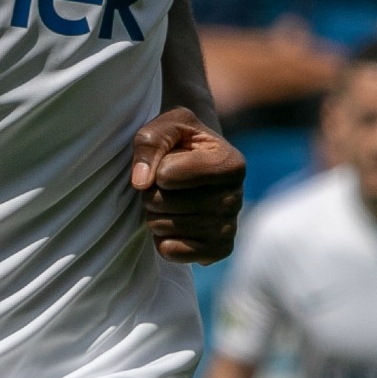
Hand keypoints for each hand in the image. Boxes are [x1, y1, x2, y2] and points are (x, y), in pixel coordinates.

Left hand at [130, 108, 244, 262]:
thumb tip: (141, 182)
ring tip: (168, 200)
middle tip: (161, 184)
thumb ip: (151, 142)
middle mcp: (235, 198)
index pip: (167, 175)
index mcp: (230, 163)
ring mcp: (228, 227)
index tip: (168, 160)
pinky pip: (170, 252)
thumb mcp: (167, 125)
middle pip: (164, 203)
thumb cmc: (181, 141)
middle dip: (151, 192)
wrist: (198, 164)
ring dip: (154, 213)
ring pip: (163, 227)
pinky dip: (161, 238)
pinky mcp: (217, 250)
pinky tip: (173, 222)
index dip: (156, 166)